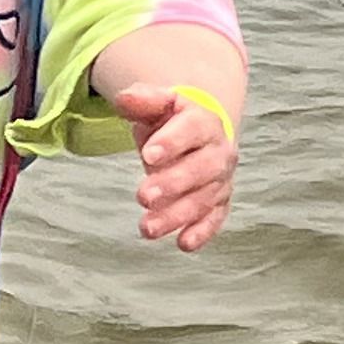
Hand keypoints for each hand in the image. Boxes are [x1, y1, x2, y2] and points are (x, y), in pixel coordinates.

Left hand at [105, 79, 238, 250]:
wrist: (199, 134)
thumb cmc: (172, 120)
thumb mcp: (158, 104)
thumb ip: (142, 100)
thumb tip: (123, 99)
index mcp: (204, 121)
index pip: (192, 130)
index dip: (172, 142)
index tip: (148, 155)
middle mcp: (218, 151)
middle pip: (202, 168)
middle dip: (173, 184)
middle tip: (143, 196)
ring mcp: (220, 180)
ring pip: (204, 199)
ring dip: (177, 215)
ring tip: (147, 228)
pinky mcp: (218, 203)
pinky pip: (214, 218)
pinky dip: (202, 232)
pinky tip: (184, 244)